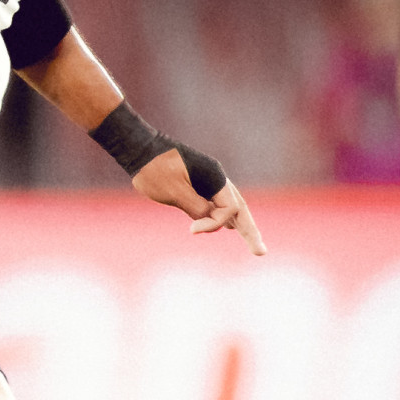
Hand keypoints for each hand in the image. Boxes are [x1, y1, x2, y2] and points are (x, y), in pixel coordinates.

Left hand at [131, 150, 265, 256]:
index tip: (191, 230)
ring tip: (255, 244)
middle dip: (251, 231)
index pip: (229, 208)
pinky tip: (231, 227)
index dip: (214, 223)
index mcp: (214, 176)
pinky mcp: (197, 184)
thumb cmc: (153, 169)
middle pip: (240, 208)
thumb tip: (211, 220)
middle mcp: (216, 177)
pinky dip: (224, 217)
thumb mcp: (174, 192)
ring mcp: (208, 180)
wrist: (138, 147)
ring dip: (242, 225)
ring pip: (230, 206)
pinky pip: (216, 203)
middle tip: (261, 253)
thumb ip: (196, 207)